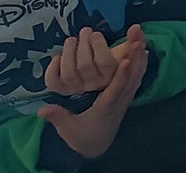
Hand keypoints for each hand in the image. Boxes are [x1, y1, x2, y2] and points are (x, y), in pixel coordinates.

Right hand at [34, 26, 145, 161]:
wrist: (97, 145)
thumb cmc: (81, 135)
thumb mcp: (67, 128)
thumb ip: (57, 117)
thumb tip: (41, 109)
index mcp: (105, 107)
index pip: (115, 90)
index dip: (121, 76)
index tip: (126, 61)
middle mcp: (119, 101)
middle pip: (131, 78)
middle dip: (135, 59)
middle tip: (139, 40)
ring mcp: (125, 98)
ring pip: (136, 76)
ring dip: (140, 58)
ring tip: (142, 40)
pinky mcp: (127, 96)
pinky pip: (136, 78)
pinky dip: (141, 65)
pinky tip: (144, 52)